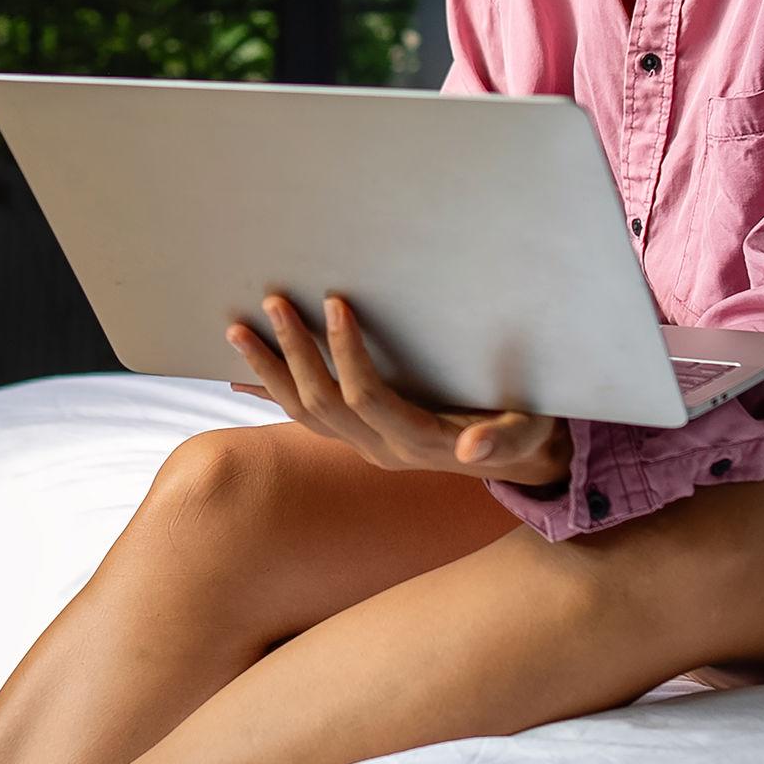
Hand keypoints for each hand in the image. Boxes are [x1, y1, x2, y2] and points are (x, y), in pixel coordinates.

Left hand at [224, 292, 570, 487]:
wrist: (519, 461)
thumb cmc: (526, 431)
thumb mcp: (526, 431)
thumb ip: (502, 438)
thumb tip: (471, 446)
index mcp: (418, 442)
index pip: (367, 396)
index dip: (347, 352)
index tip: (337, 302)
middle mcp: (382, 450)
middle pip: (322, 402)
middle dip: (294, 351)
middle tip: (274, 302)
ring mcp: (365, 447)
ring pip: (302, 412)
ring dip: (269, 371)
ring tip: (237, 330)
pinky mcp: (359, 438)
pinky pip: (304, 418)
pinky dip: (272, 394)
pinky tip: (241, 377)